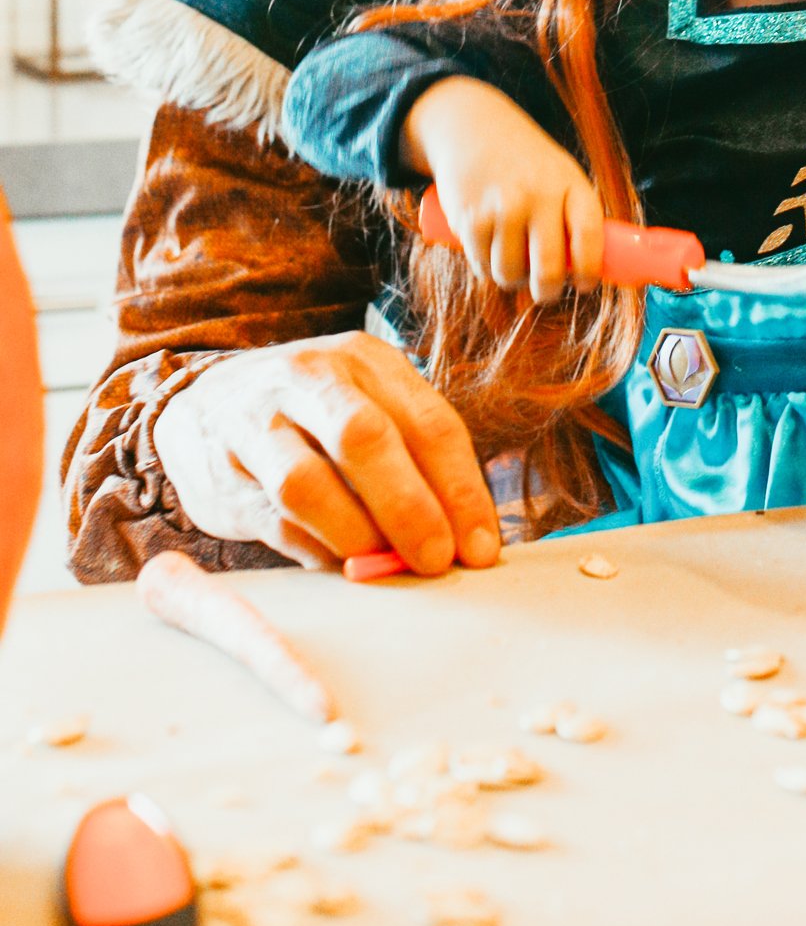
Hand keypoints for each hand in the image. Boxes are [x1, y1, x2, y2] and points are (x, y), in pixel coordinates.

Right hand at [153, 331, 500, 574]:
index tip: (481, 548)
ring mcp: (256, 421)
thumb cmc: (313, 416)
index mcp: (365, 360)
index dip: (461, 489)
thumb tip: (463, 539)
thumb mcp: (369, 407)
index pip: (428, 421)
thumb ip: (413, 460)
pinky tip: (336, 563)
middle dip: (409, 508)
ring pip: (307, 484)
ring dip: (355, 534)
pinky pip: (272, 519)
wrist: (204, 406)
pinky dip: (312, 548)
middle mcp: (308, 377)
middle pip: (365, 439)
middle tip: (436, 560)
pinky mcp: (220, 471)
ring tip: (381, 566)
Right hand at [403, 76, 605, 300]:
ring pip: (511, 274)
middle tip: (546, 291)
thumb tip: (588, 273)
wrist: (472, 127)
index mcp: (570, 183)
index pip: (588, 237)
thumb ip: (573, 217)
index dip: (590, 271)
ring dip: (512, 278)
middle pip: (548, 270)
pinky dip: (486, 266)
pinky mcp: (471, 218)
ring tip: (513, 259)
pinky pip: (482, 266)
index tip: (584, 284)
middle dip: (548, 291)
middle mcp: (538, 194)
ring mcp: (503, 207)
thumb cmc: (526, 163)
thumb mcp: (559, 174)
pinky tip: (489, 245)